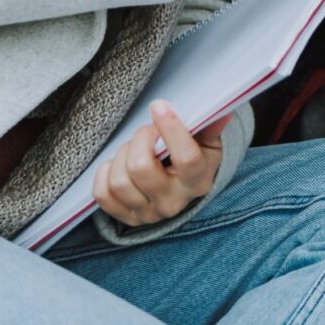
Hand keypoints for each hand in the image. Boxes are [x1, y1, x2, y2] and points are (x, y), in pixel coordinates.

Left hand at [93, 102, 227, 227]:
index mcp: (198, 181)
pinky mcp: (126, 217)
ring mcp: (147, 213)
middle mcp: (173, 202)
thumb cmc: (195, 162)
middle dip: (139, 139)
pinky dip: (104, 173)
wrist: (181, 194)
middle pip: (141, 167)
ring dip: (121, 155)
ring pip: (119, 180)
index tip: (159, 106)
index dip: (171, 129)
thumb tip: (222, 111)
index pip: (185, 157)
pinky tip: (117, 165)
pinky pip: (102, 194)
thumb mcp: (208, 146)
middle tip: (147, 131)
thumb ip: (211, 128)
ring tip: (133, 148)